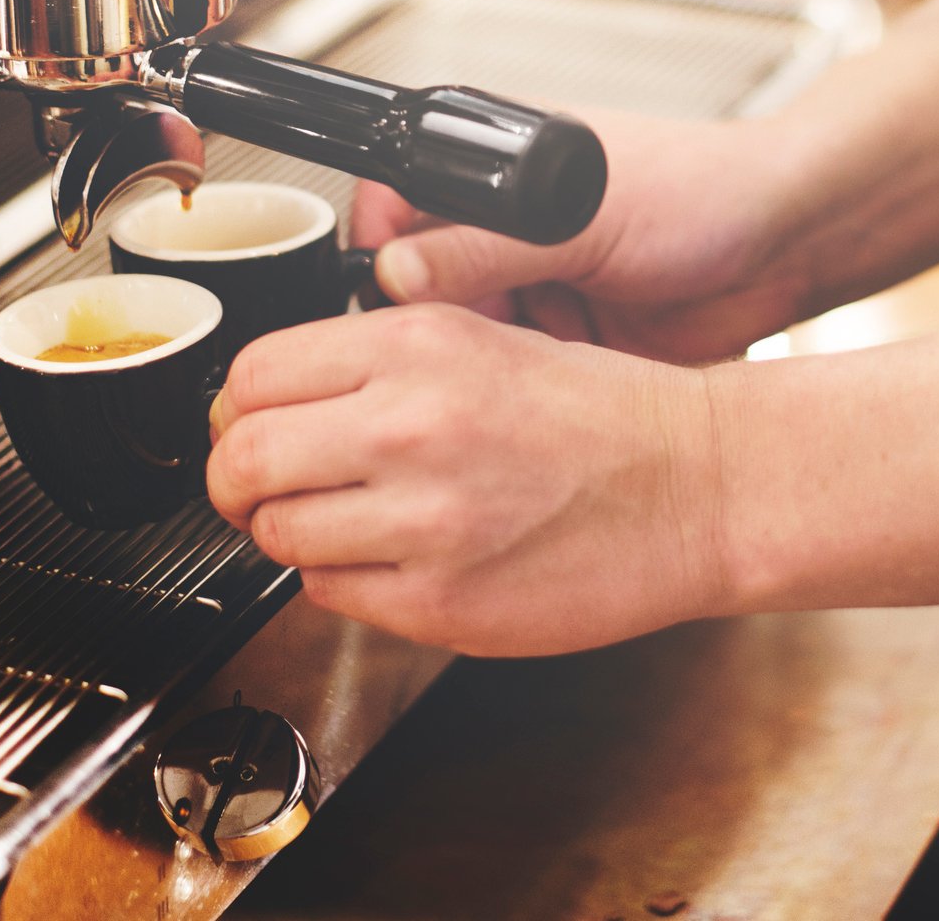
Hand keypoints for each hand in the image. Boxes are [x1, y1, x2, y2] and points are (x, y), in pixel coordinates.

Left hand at [206, 303, 734, 656]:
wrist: (700, 486)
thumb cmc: (605, 416)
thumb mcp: (484, 337)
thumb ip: (375, 361)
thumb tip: (270, 400)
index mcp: (417, 344)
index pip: (251, 375)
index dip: (238, 409)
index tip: (253, 426)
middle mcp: (413, 425)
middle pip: (243, 458)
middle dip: (239, 481)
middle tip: (261, 489)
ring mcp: (426, 520)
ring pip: (278, 535)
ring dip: (293, 535)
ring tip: (347, 524)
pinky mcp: (444, 601)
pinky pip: (331, 595)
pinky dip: (344, 582)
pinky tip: (396, 559)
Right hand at [358, 109, 816, 363]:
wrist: (788, 245)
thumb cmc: (700, 190)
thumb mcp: (580, 217)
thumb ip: (485, 247)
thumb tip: (396, 275)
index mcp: (494, 169)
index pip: (394, 206)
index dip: (379, 255)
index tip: (389, 305)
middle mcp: (505, 229)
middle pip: (419, 287)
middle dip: (432, 327)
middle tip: (454, 355)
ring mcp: (534, 288)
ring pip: (463, 341)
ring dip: (479, 365)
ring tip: (511, 373)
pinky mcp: (564, 347)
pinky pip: (514, 378)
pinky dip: (520, 393)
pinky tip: (539, 399)